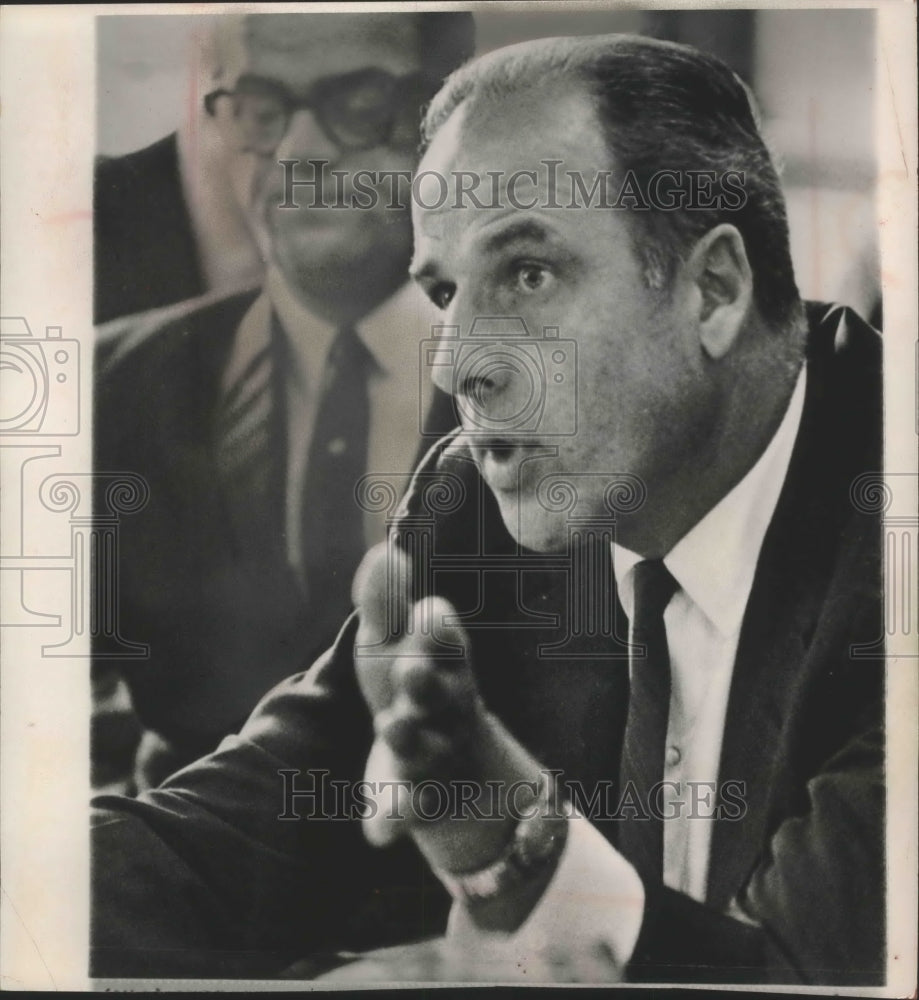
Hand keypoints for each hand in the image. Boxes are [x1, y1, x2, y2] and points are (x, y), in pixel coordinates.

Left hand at [351, 541, 542, 875]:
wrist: (450, 769)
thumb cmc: (416, 687)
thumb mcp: (397, 645)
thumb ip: (387, 603)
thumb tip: (382, 550)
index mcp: (446, 667)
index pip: (451, 645)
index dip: (440, 632)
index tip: (427, 612)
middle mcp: (448, 711)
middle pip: (444, 695)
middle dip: (428, 682)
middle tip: (409, 670)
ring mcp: (434, 756)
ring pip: (426, 750)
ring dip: (410, 738)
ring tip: (392, 726)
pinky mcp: (415, 800)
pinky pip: (408, 812)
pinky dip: (393, 820)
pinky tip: (377, 831)